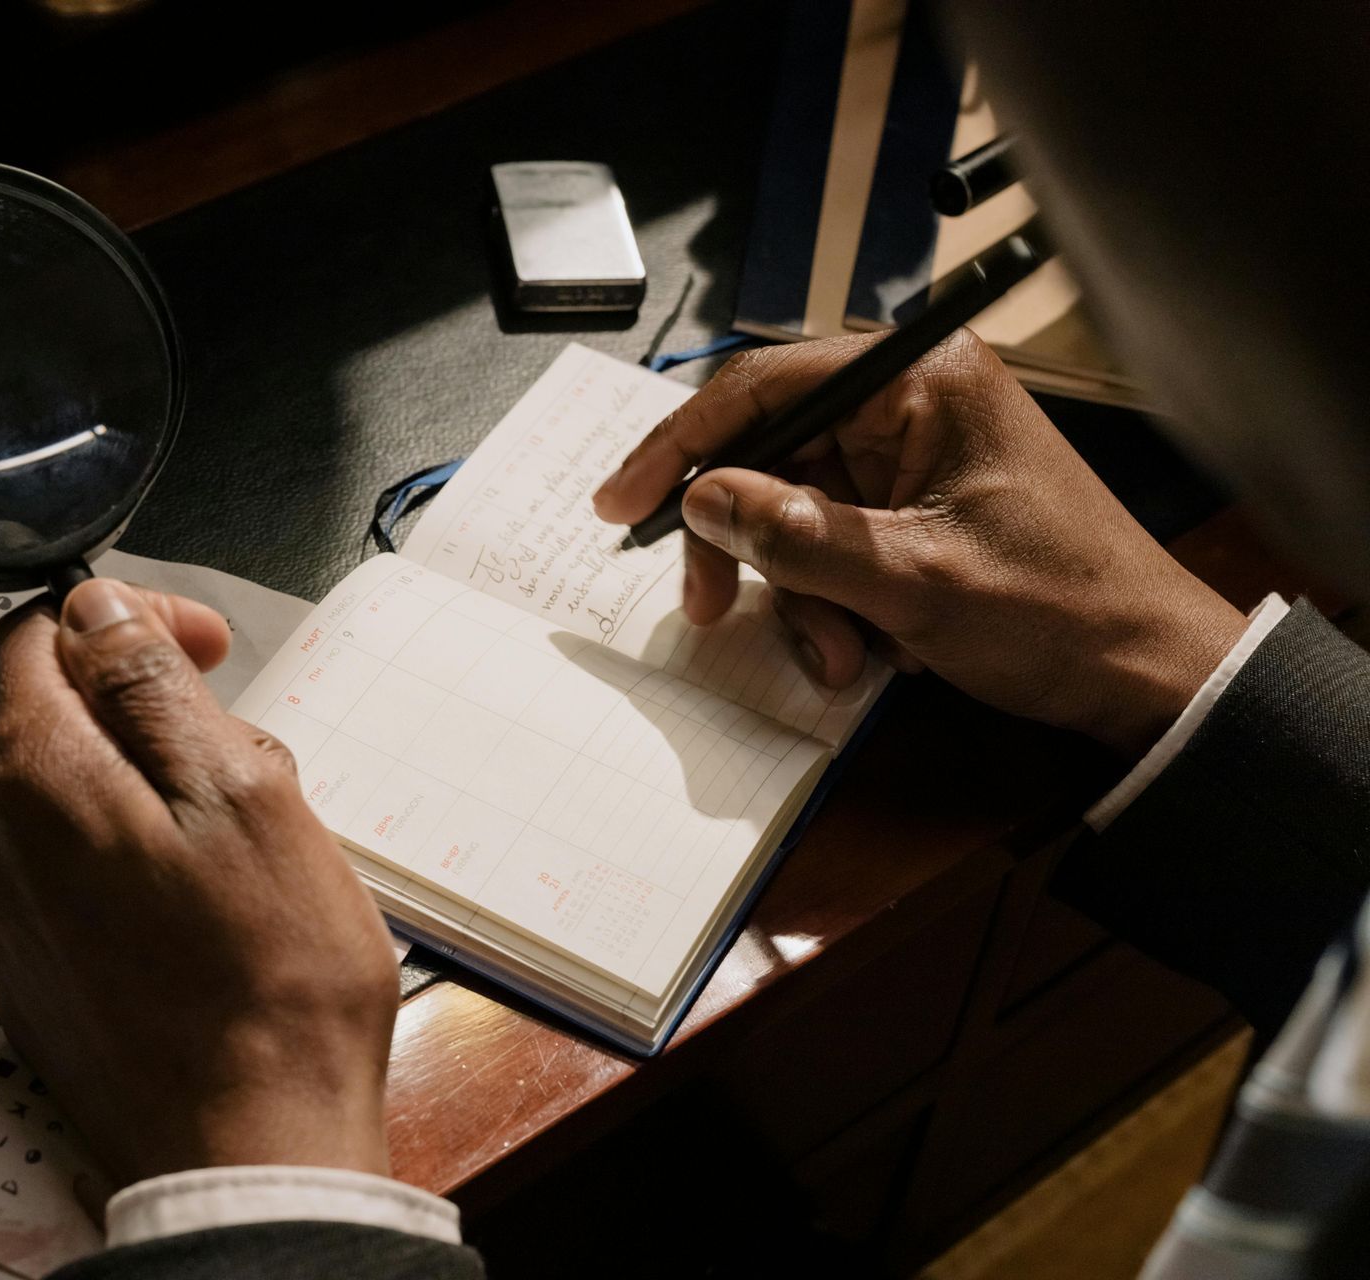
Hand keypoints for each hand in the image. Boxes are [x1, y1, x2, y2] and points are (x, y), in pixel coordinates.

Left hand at [0, 579, 400, 1191]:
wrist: (251, 1152)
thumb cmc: (270, 977)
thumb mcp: (240, 793)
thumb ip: (151, 688)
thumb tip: (95, 608)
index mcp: (39, 782)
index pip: (35, 636)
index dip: (124, 619)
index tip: (208, 649)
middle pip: (62, 721)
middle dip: (159, 716)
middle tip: (258, 767)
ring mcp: (13, 923)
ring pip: (84, 803)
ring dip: (161, 794)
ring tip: (251, 852)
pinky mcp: (41, 982)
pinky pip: (84, 881)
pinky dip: (144, 865)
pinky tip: (216, 916)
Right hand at [592, 331, 1247, 755]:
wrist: (1146, 674)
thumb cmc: (1057, 612)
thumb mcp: (910, 581)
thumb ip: (795, 536)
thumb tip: (704, 501)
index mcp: (919, 381)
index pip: (762, 386)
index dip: (679, 447)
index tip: (620, 506)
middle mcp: (910, 404)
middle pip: (768, 456)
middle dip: (746, 548)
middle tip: (712, 610)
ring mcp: (913, 458)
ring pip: (792, 514)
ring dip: (796, 594)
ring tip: (844, 657)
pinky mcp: (915, 508)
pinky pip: (830, 546)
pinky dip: (829, 604)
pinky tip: (870, 652)